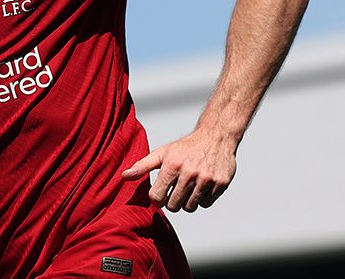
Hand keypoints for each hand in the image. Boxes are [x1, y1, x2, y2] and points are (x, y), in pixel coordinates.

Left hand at [121, 129, 237, 212]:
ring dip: (187, 201)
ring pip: (190, 207)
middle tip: (175, 191)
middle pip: (174, 206)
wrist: (216, 137)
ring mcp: (206, 179)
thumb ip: (142, 166)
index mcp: (172, 165)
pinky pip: (206, 204)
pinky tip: (201, 186)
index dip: (157, 198)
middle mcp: (189, 173)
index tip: (160, 193)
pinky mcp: (220, 183)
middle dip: (172, 202)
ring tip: (188, 188)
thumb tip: (124, 176)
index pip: (157, 198)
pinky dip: (202, 199)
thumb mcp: (162, 153)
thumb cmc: (185, 147)